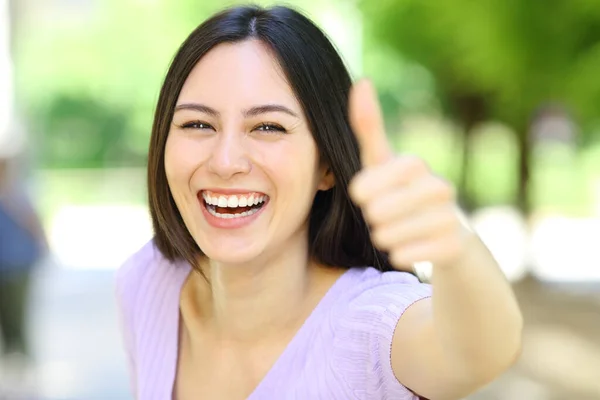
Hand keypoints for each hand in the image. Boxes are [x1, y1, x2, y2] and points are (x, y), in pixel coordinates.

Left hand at [348, 79, 467, 270]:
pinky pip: (407, 256)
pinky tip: (407, 249)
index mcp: (415, 165)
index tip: (361, 195)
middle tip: (382, 217)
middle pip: (378, 212)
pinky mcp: (456, 247)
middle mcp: (439, 187)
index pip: (374, 179)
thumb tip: (362, 81)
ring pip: (389, 236)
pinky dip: (399, 255)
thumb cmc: (404, 194)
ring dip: (383, 238)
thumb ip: (370, 128)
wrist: (448, 236)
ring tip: (394, 232)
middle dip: (372, 218)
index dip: (364, 189)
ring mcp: (450, 217)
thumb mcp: (384, 163)